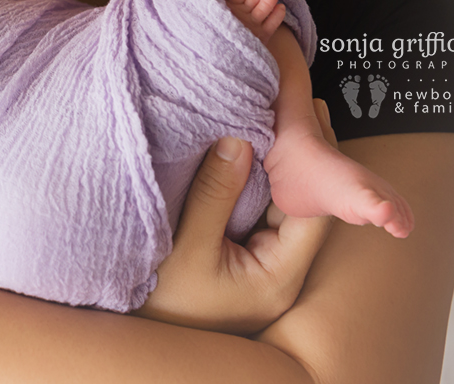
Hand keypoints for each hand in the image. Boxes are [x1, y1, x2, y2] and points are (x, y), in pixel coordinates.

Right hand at [136, 99, 337, 334]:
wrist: (141, 349)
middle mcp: (281, 272)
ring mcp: (263, 266)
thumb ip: (215, 194)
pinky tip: (247, 148)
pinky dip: (256, 179)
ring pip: (281, 205)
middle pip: (303, 203)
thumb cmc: (162, 305)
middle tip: (293, 103)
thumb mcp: (186, 249)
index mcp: (279, 275)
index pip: (311, 208)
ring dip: (277, 164)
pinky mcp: (243, 259)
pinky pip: (258, 211)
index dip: (310, 160)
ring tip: (273, 115)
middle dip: (299, 156)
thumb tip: (240, 140)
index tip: (299, 114)